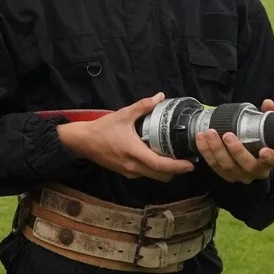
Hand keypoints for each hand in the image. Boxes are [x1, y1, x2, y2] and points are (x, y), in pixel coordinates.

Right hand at [57, 93, 194, 181]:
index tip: (190, 165)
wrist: (83, 142)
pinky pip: (145, 174)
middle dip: (176, 171)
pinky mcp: (125, 173)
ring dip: (165, 171)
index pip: (160, 165)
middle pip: (161, 176)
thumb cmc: (103, 128)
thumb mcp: (123, 115)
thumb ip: (143, 106)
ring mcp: (129, 172)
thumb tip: (160, 96)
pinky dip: (154, 169)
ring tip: (173, 158)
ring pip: (153, 176)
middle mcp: (134, 166)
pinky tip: (156, 156)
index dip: (177, 167)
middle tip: (186, 161)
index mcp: (135, 152)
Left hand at [196, 98, 273, 183]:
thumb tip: (268, 103)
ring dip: (217, 150)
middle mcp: (259, 171)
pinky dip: (206, 152)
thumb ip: (269, 115)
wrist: (249, 152)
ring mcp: (242, 175)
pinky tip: (201, 139)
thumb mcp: (267, 127)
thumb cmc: (260, 138)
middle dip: (237, 151)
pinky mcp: (226, 175)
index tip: (264, 150)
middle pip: (249, 165)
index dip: (272, 158)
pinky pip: (214, 165)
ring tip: (209, 133)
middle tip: (227, 135)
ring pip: (228, 166)